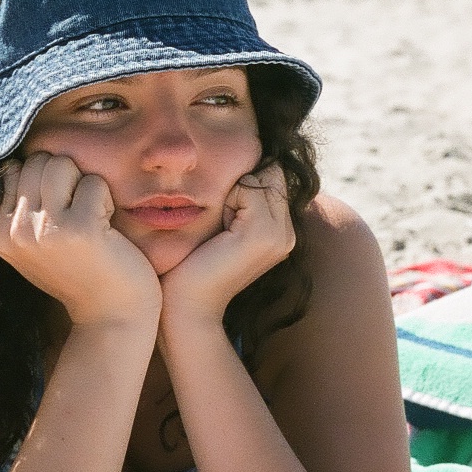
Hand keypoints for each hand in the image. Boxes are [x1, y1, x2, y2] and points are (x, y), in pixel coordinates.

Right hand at [0, 153, 161, 328]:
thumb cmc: (78, 269)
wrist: (111, 314)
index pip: (15, 169)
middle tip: (78, 213)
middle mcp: (16, 230)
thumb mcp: (34, 241)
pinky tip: (106, 230)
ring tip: (90, 217)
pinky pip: (94, 182)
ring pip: (62, 165)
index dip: (45, 182)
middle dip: (65, 178)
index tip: (58, 216)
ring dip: (84, 185)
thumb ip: (20, 204)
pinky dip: (106, 199)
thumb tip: (15, 157)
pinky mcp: (79, 228)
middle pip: (38, 161)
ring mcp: (45, 229)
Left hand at [160, 165, 295, 325]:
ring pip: (260, 176)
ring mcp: (280, 235)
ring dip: (230, 191)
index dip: (240, 182)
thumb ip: (234, 199)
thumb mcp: (217, 225)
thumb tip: (234, 162)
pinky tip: (216, 231)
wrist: (184, 308)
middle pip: (268, 171)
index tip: (220, 217)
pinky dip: (225, 198)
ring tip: (216, 229)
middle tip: (216, 222)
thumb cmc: (189, 265)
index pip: (270, 173)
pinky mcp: (263, 235)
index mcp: (279, 230)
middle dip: (237, 183)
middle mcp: (287, 232)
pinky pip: (249, 187)